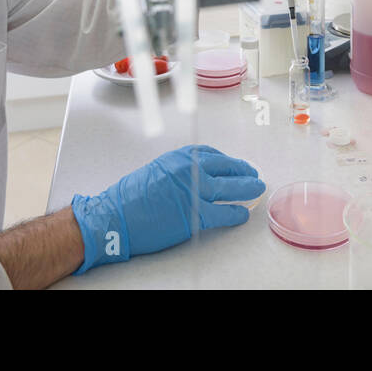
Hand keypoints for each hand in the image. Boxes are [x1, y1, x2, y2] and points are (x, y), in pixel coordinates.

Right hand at [71, 144, 264, 272]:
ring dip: (247, 189)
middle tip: (253, 174)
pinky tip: (242, 214)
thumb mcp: (155, 171)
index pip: (211, 154)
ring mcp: (194, 192)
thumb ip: (177, 171)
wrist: (114, 216)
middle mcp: (189, 170)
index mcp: (179, 158)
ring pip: (230, 188)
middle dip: (243, 171)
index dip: (227, 160)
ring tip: (257, 190)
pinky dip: (236, 214)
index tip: (235, 164)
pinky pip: (223, 213)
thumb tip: (196, 178)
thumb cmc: (129, 198)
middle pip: (226, 168)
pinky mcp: (194, 215)